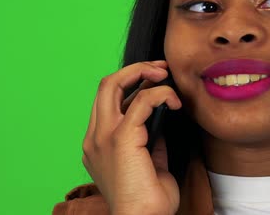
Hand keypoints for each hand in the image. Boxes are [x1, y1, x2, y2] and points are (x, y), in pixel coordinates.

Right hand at [82, 61, 181, 214]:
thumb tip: (160, 116)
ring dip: (143, 72)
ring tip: (166, 75)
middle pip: (104, 85)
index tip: (154, 79)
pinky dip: (160, 93)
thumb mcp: (148, 161)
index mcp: (97, 144)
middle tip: (160, 68)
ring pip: (113, 84)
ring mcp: (103, 136)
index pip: (107, 101)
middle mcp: (95, 137)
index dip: (130, 84)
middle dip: (134, 69)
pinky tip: (174, 101)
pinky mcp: (121, 138)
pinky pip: (141, 101)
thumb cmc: (148, 200)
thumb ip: (148, 138)